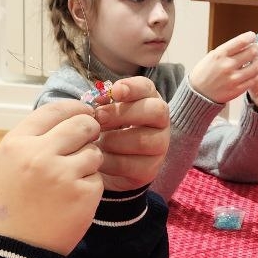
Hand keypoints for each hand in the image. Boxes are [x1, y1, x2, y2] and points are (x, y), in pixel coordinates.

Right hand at [0, 101, 102, 253]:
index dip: (75, 108)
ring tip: (70, 180)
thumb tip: (71, 115)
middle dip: (90, 131)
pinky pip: (98, 178)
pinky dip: (90, 187)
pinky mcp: (83, 194)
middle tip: (88, 141)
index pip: (54, 109)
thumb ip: (34, 139)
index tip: (84, 112)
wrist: (13, 251)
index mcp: (16, 143)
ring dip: (89, 162)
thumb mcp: (8, 164)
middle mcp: (39, 154)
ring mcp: (63, 175)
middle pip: (82, 124)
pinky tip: (73, 200)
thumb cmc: (10, 206)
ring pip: (94, 152)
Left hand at [92, 76, 170, 191]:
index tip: (115, 91)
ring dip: (113, 139)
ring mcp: (160, 147)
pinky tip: (98, 158)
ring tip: (96, 141)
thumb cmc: (107, 130)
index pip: (147, 88)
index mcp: (149, 100)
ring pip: (143, 140)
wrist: (108, 165)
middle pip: (155, 111)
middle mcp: (161, 122)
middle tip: (99, 117)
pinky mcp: (150, 170)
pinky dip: (109, 161)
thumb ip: (103, 103)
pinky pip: (130, 164)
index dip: (133, 87)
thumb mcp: (104, 113)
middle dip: (123, 113)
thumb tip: (98, 99)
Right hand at [188, 31, 257, 103]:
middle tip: (257, 48)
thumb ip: (228, 50)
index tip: (252, 36)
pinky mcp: (237, 89)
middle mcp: (227, 66)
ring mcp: (233, 78)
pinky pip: (254, 79)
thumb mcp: (212, 56)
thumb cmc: (205, 72)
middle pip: (252, 52)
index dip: (250, 37)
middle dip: (257, 48)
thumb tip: (246, 42)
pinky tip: (253, 72)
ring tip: (256, 61)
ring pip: (256, 67)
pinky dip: (256, 74)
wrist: (199, 93)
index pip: (241, 41)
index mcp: (219, 55)